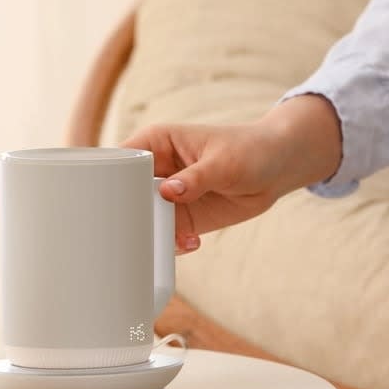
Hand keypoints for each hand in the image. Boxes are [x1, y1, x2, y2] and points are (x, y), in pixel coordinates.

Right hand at [121, 95, 341, 251]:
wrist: (277, 169)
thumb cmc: (250, 150)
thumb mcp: (224, 162)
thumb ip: (195, 178)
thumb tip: (167, 192)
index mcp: (156, 143)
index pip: (121, 160)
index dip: (111, 179)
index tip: (112, 202)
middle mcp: (156, 170)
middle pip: (125, 194)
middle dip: (128, 213)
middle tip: (136, 230)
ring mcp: (167, 196)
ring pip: (143, 219)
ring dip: (150, 233)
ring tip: (169, 240)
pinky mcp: (181, 217)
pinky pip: (165, 235)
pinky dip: (171, 245)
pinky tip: (190, 243)